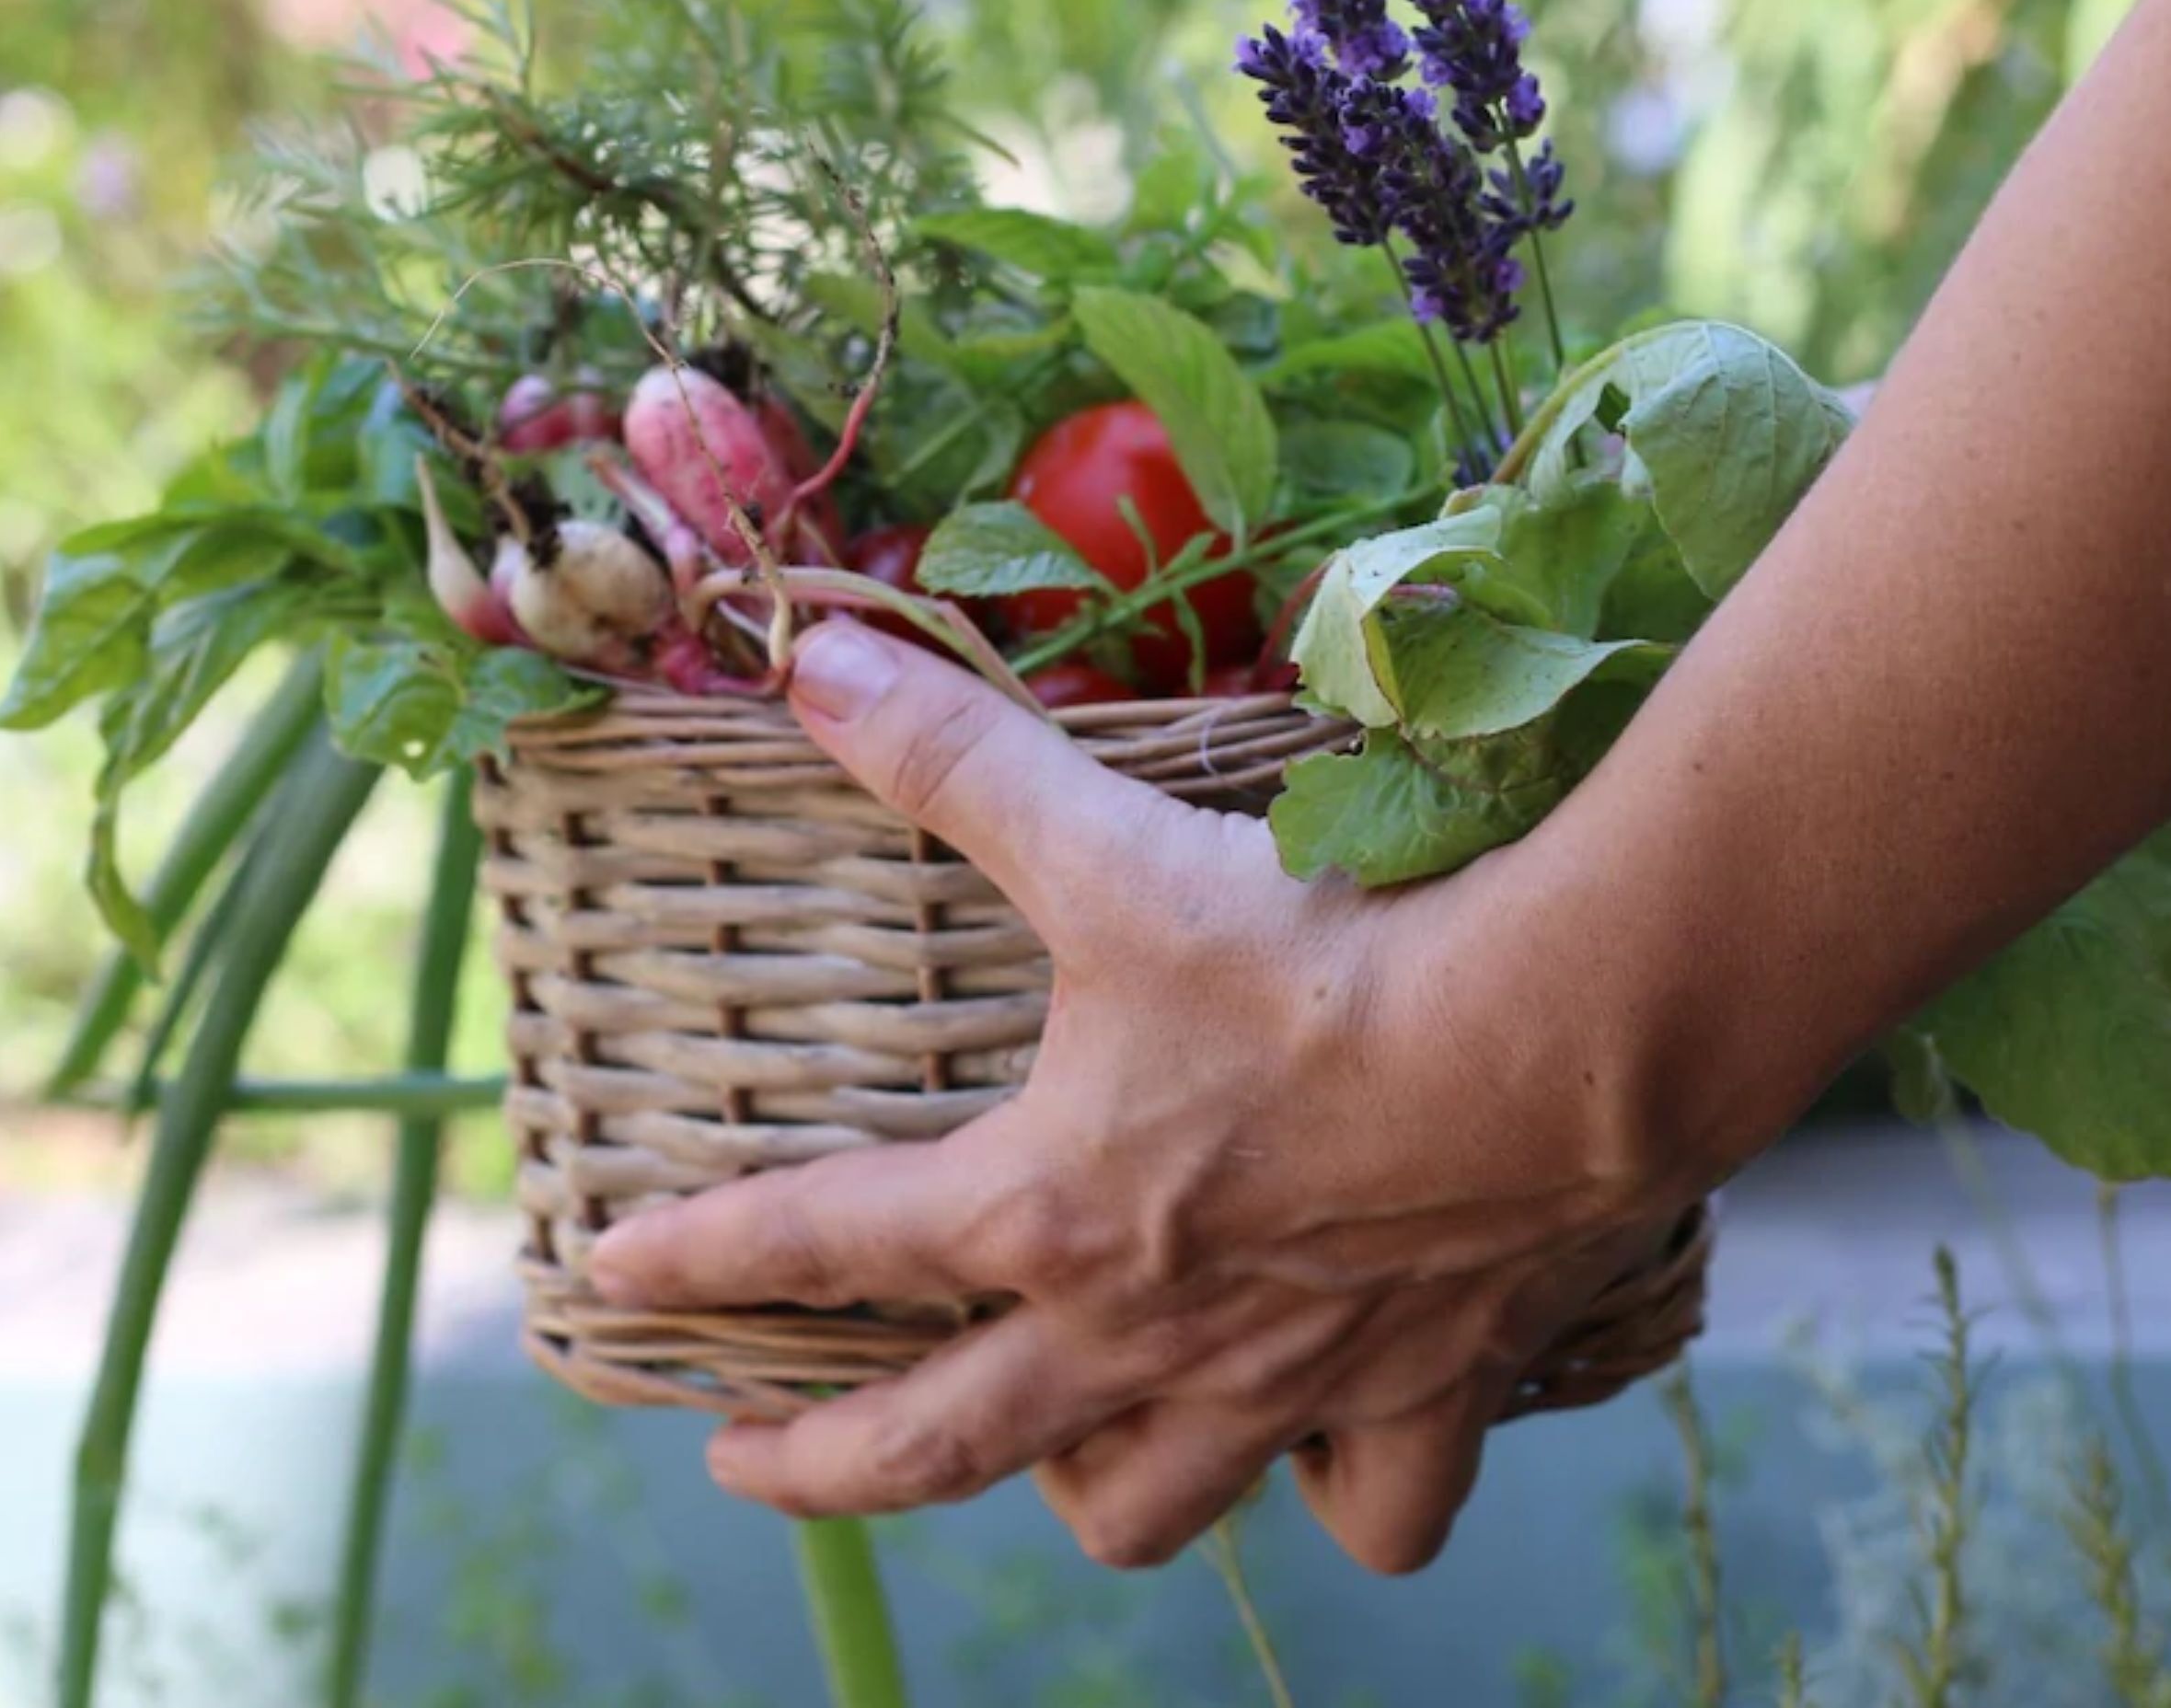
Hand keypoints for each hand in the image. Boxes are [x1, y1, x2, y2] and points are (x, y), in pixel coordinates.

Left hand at [587, 622, 1725, 1572]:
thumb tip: (808, 659)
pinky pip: (1371, 1512)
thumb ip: (953, 757)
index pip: (820, 1243)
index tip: (606, 1275)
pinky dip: (1337, 1496)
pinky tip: (1318, 1452)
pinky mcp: (1412, 1397)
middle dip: (816, 1464)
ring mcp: (1275, 1387)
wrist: (1564, 1042)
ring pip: (1139, 1504)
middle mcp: (1137, 1332)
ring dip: (1072, 1486)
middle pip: (936, 1449)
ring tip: (1037, 1448)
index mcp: (1045, 1210)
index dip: (698, 1255)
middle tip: (741, 1460)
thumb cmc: (1329, 953)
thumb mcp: (1113, 851)